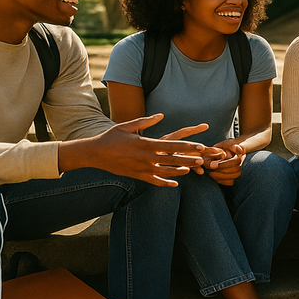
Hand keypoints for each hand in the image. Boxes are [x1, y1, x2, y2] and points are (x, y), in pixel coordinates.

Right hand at [62, 114, 208, 186]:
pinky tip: (175, 184)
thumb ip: (146, 121)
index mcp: (146, 144)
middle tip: (203, 160)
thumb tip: (161, 115)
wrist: (95, 153)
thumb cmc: (112, 137)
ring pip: (166, 172)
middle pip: (172, 160)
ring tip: (192, 170)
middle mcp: (146, 158)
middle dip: (189, 160)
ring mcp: (142, 169)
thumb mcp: (128, 125)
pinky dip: (166, 183)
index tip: (199, 146)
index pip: (172, 146)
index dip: (187, 147)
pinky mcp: (137, 176)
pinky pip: (154, 181)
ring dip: (180, 171)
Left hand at [206, 140, 245, 185]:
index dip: (223, 164)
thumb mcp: (229, 144)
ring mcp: (238, 172)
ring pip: (231, 178)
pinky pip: (229, 182)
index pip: (233, 163)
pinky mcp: (233, 177)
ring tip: (210, 173)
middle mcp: (240, 165)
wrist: (228, 150)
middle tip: (209, 170)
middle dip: (219, 172)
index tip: (212, 164)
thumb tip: (242, 151)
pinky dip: (222, 181)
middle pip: (232, 171)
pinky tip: (215, 178)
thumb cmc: (227, 147)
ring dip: (219, 177)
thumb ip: (235, 147)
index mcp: (240, 157)